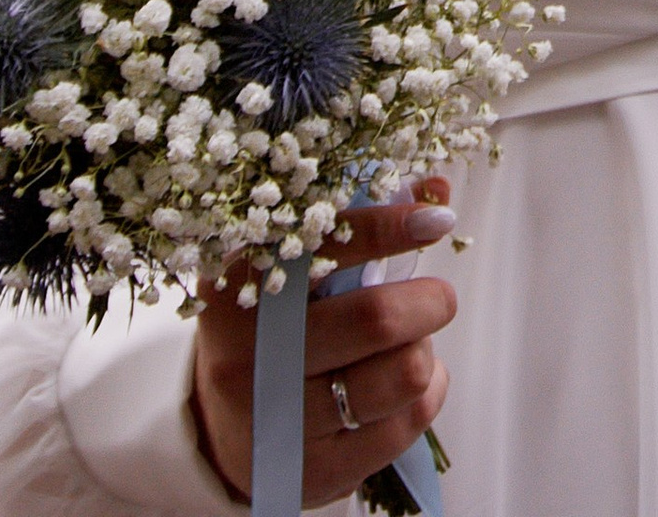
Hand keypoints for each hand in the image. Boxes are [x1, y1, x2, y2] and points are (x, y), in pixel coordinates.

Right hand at [192, 188, 456, 508]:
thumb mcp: (287, 272)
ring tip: (409, 345)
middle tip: (436, 298)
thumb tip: (435, 187)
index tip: (436, 218)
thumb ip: (357, 224)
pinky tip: (404, 383)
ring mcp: (280, 422)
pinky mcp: (315, 471)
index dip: (388, 228)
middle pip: (377, 319)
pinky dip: (427, 393)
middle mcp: (253, 358)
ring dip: (424, 350)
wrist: (221, 431)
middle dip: (429, 300)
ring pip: (402, 373)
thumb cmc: (270, 330)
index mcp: (241, 291)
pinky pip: (407, 422)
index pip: (326, 246)